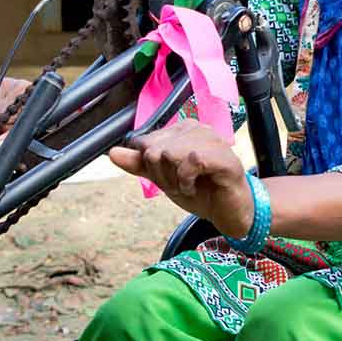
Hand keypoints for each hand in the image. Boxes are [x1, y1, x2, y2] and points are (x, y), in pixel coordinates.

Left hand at [108, 120, 254, 236]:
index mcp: (181, 129)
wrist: (228, 211)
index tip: (168, 178)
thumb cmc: (200, 191)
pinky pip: (191, 162)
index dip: (151, 167)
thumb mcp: (163, 177)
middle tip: (181, 184)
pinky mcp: (224, 157)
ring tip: (189, 186)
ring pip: (170, 154)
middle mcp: (196, 128)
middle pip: (155, 150)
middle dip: (163, 176)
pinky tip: (195, 187)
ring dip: (175, 180)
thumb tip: (112, 153)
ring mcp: (212, 140)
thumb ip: (139, 164)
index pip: (145, 142)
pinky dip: (187, 181)